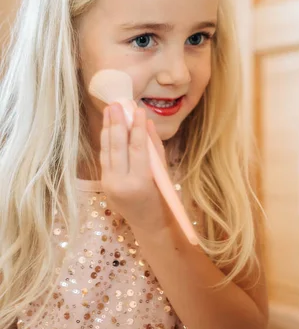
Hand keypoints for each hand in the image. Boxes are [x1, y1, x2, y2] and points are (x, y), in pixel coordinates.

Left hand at [100, 102, 169, 232]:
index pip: (137, 148)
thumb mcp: (163, 174)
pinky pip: (105, 158)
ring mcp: (109, 184)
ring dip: (108, 128)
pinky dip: (106, 141)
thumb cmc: (163, 200)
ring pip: (107, 151)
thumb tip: (147, 124)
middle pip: (117, 147)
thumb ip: (154, 148)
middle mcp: (120, 183)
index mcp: (139, 182)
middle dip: (117, 123)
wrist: (150, 225)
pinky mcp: (104, 183)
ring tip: (110, 110)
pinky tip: (108, 127)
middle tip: (117, 103)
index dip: (137, 127)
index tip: (138, 109)